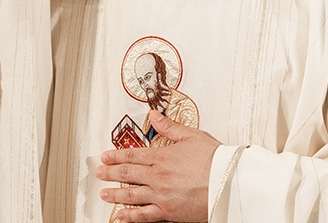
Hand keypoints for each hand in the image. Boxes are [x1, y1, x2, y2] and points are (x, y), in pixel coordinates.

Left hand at [96, 110, 220, 221]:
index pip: (132, 155)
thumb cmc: (215, 160)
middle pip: (127, 174)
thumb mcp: (191, 136)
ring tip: (103, 193)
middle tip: (99, 172)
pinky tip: (121, 216)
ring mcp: (161, 196)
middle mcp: (158, 176)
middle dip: (110, 173)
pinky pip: (144, 216)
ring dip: (115, 194)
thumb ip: (169, 127)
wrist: (229, 183)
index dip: (116, 155)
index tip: (105, 156)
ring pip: (131, 195)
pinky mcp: (169, 212)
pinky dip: (130, 217)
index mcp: (162, 156)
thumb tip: (153, 115)